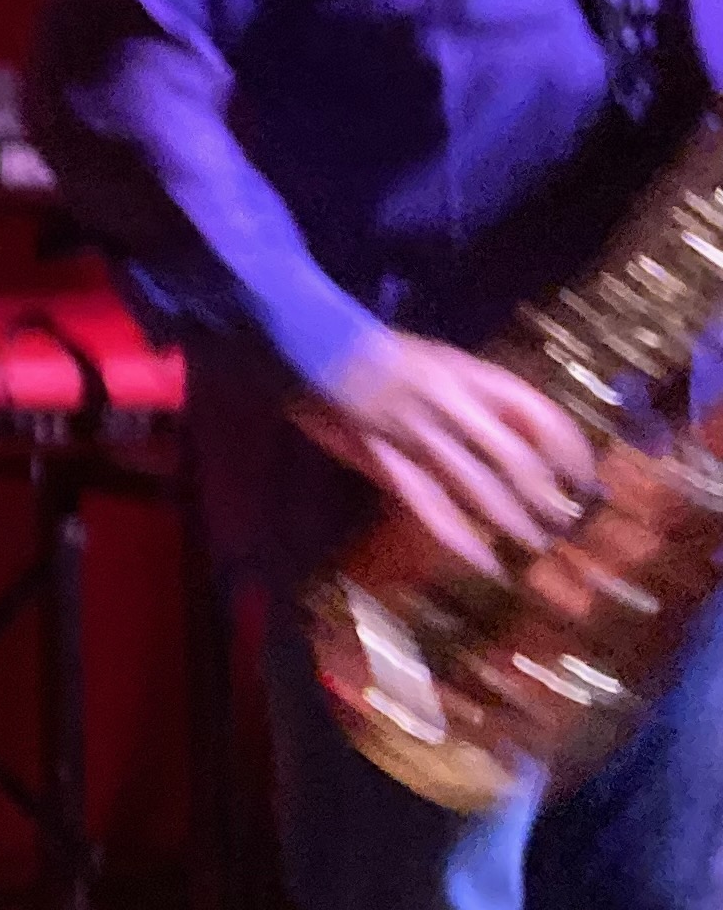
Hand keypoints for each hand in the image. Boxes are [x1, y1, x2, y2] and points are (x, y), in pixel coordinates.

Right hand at [289, 330, 592, 578]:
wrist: (324, 347)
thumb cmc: (392, 353)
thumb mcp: (453, 361)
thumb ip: (490, 395)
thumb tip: (541, 436)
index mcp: (476, 378)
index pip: (543, 418)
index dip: (570, 453)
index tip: (585, 480)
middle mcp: (455, 406)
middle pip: (516, 461)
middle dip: (546, 498)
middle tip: (565, 524)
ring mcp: (420, 435)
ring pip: (478, 487)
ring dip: (511, 520)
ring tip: (533, 544)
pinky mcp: (389, 459)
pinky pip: (429, 504)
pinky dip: (458, 537)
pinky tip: (483, 562)